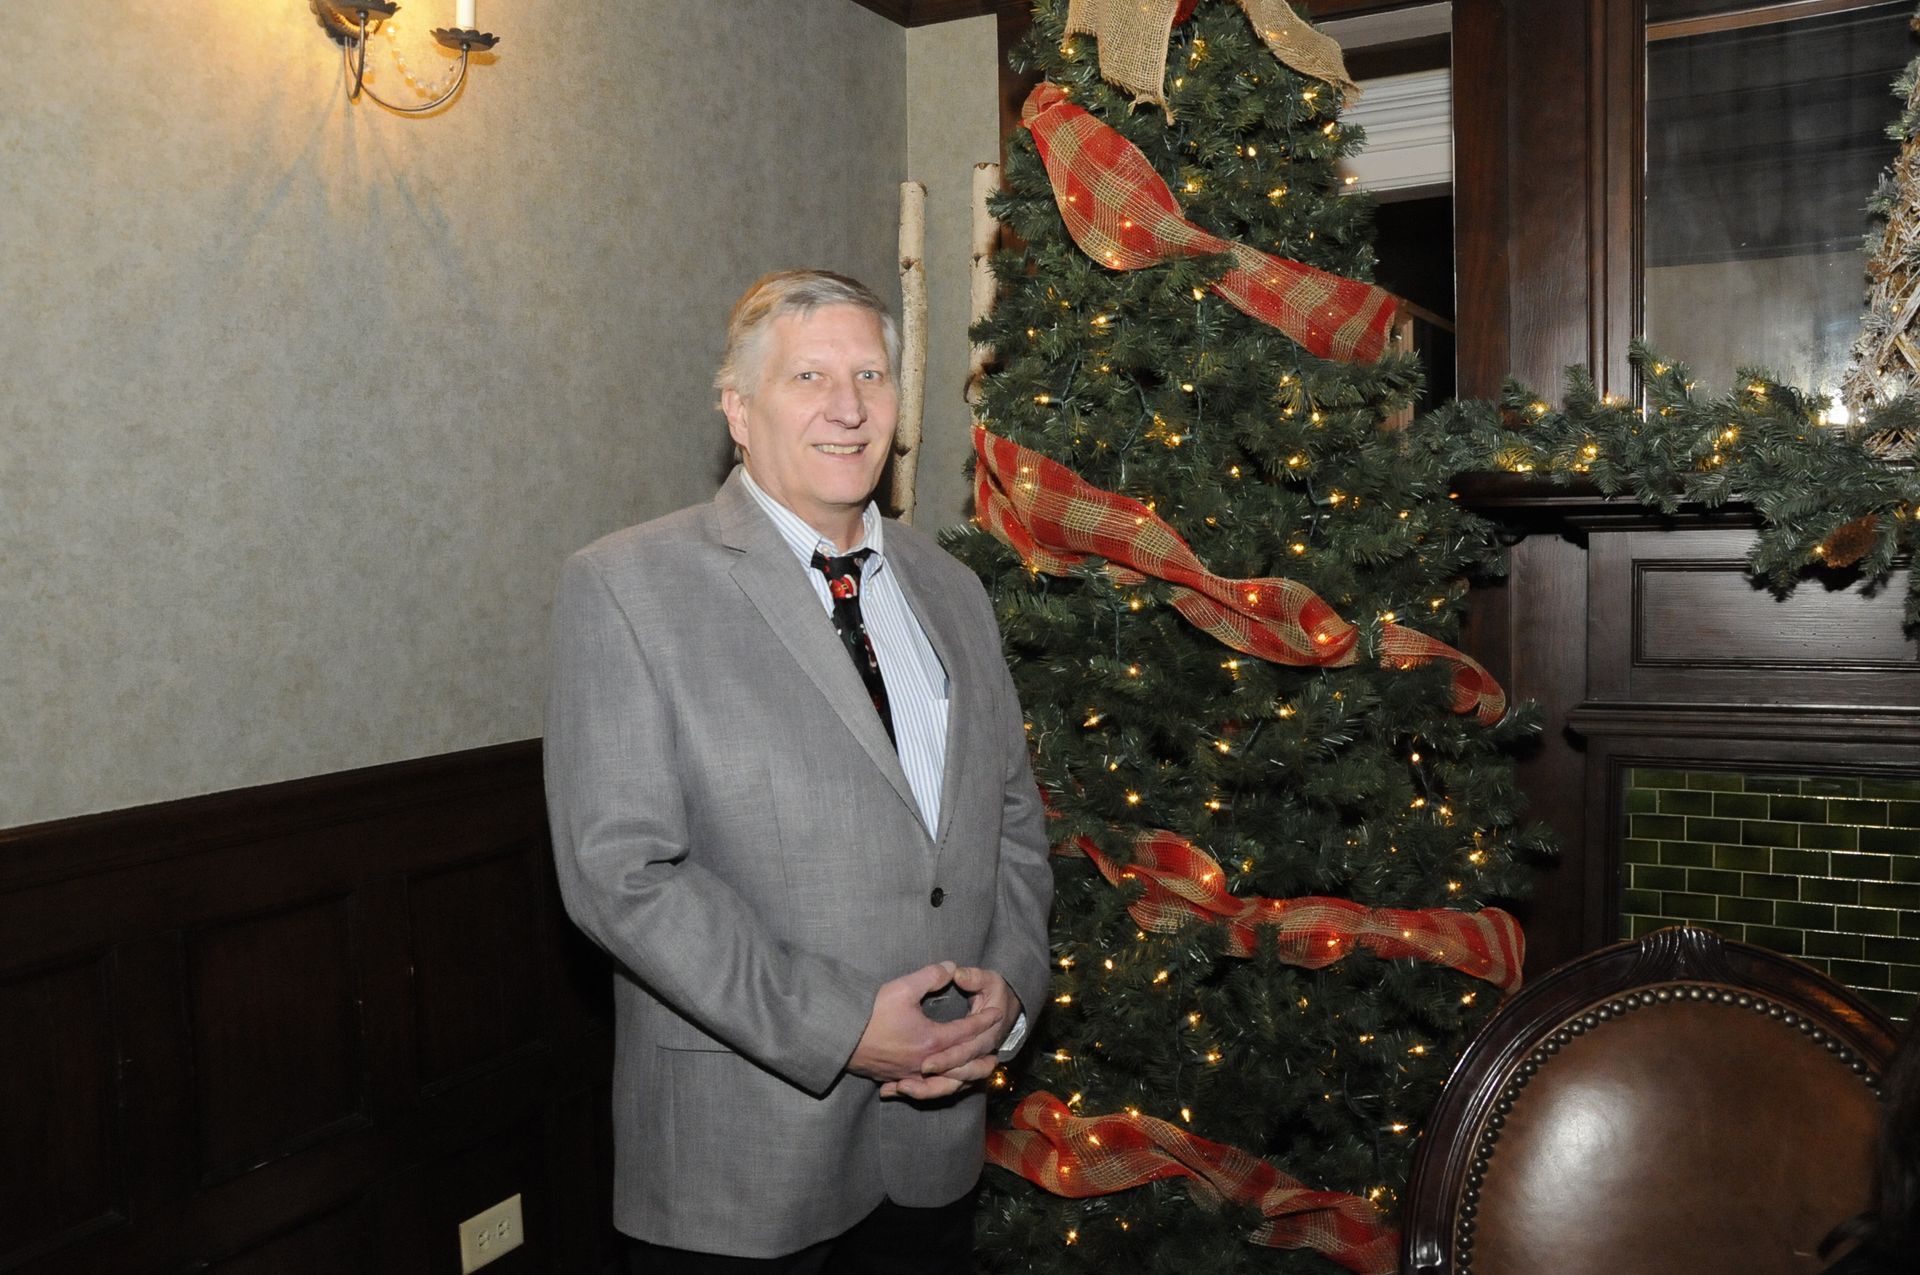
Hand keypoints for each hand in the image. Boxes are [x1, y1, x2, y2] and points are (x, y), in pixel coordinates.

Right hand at [877, 965, 1020, 1100]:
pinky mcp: (896, 1079)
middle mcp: (926, 1063)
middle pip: (963, 1064)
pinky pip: (924, 1090)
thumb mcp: (902, 988)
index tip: (998, 1013)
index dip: (984, 1020)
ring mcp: (910, 1075)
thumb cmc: (870, 1013)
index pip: (967, 1031)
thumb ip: (930, 976)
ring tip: (975, 1074)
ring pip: (946, 1084)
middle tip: (997, 1052)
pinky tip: (940, 1085)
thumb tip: (951, 968)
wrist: (839, 1037)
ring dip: (964, 1078)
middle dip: (982, 1057)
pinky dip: (938, 1089)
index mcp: (932, 1040)